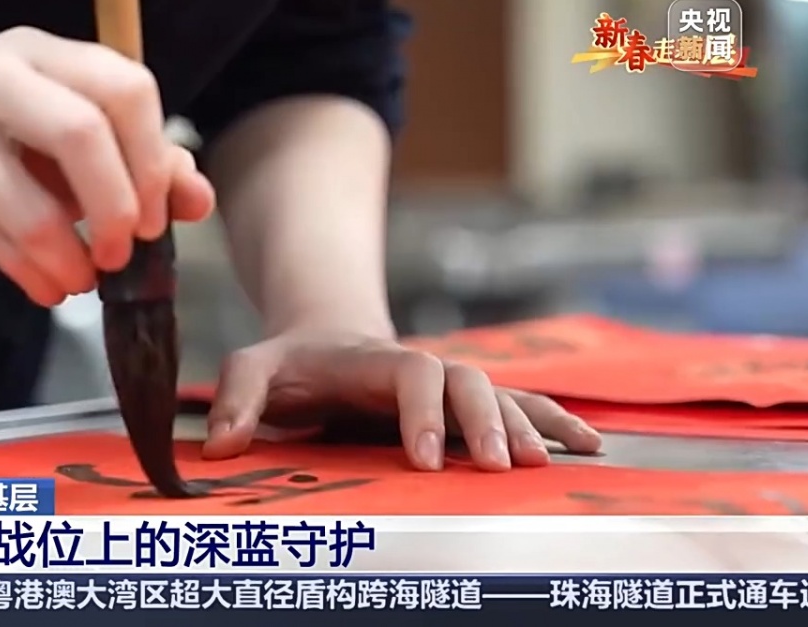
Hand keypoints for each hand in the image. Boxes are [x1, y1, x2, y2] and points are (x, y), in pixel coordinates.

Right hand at [0, 27, 214, 305]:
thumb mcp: (68, 158)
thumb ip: (140, 169)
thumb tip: (196, 198)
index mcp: (36, 53)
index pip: (123, 85)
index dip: (153, 159)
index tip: (156, 215)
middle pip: (81, 132)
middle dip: (117, 208)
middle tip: (123, 251)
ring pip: (36, 209)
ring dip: (74, 263)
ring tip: (81, 279)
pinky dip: (36, 277)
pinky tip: (44, 284)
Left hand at [203, 329, 602, 470]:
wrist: (326, 343)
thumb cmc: (292, 366)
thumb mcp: (253, 367)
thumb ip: (237, 397)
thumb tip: (220, 447)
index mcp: (375, 361)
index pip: (413, 373)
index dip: (423, 410)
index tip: (426, 457)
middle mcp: (421, 368)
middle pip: (468, 381)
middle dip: (487, 421)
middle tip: (495, 465)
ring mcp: (448, 385)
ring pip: (501, 394)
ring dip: (529, 424)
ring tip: (550, 461)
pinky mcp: (464, 403)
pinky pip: (519, 405)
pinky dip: (553, 421)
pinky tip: (588, 446)